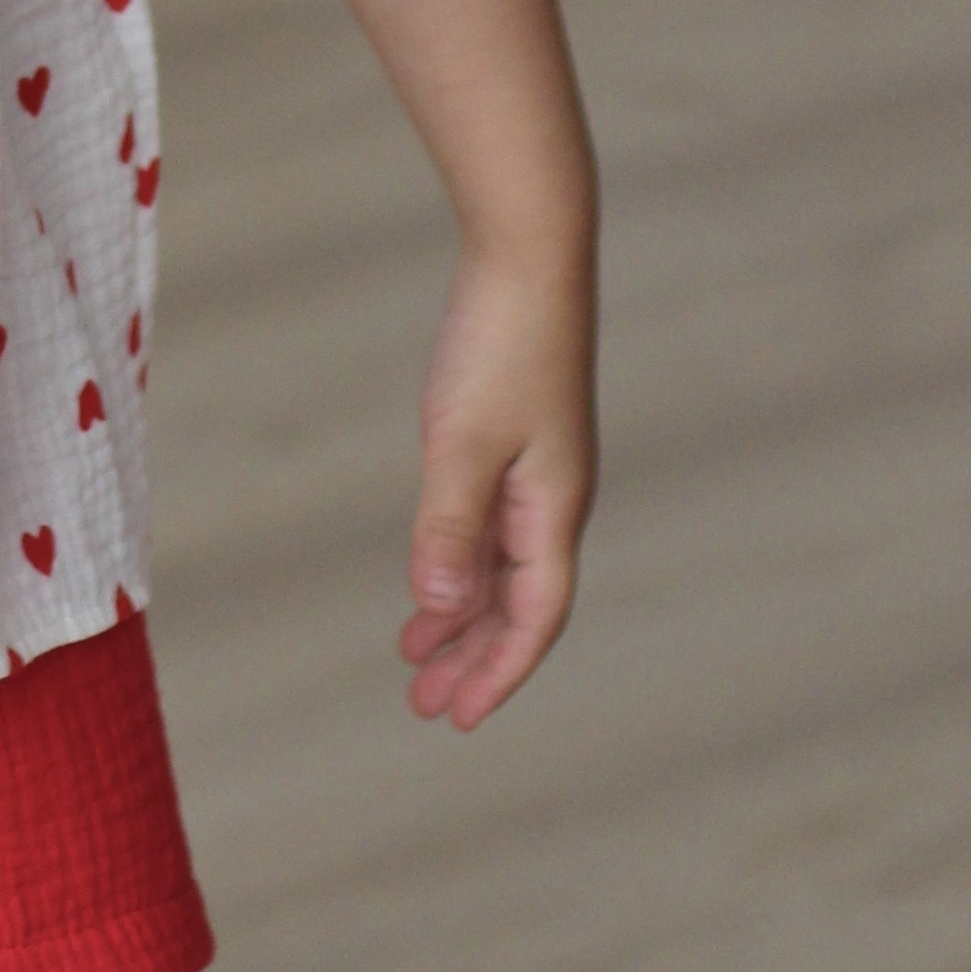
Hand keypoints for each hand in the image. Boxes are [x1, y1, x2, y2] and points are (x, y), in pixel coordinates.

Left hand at [399, 236, 596, 728]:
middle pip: (518, 603)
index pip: (534, 618)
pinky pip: (490, 526)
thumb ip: (448, 524)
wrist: (529, 253)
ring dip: (463, 613)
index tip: (455, 717)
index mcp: (554, 509)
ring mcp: (537, 471)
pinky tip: (431, 576)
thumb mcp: (462, 439)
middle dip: (474, 657)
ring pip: (502, 567)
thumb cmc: (501, 342)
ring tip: (416, 655)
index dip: (497, 672)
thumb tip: (439, 605)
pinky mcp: (515, 440)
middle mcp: (554, 500)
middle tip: (425, 704)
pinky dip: (460, 560)